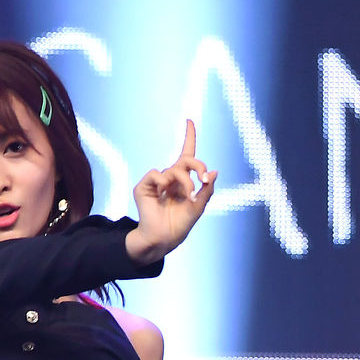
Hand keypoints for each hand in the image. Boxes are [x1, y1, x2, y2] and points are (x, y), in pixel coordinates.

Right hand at [127, 120, 216, 263]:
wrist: (164, 238)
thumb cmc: (181, 224)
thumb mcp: (199, 207)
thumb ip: (207, 190)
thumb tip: (215, 171)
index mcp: (183, 181)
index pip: (186, 155)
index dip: (188, 138)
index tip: (189, 121)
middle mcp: (170, 178)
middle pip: (185, 160)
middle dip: (197, 166)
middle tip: (204, 177)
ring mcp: (156, 182)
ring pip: (174, 170)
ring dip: (185, 183)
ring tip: (189, 197)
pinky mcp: (144, 187)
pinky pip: (156, 174)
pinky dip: (164, 182)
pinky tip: (166, 194)